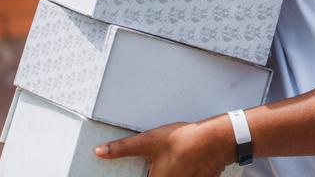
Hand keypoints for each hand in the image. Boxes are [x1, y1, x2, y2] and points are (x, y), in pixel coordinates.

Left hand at [95, 120, 234, 176]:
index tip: (146, 168)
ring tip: (172, 158)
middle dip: (153, 170)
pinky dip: (181, 171)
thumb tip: (100, 152)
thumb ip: (122, 148)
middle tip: (158, 160)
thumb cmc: (183, 142)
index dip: (142, 173)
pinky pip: (185, 176)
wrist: (215, 141)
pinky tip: (182, 161)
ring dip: (168, 171)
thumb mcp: (147, 141)